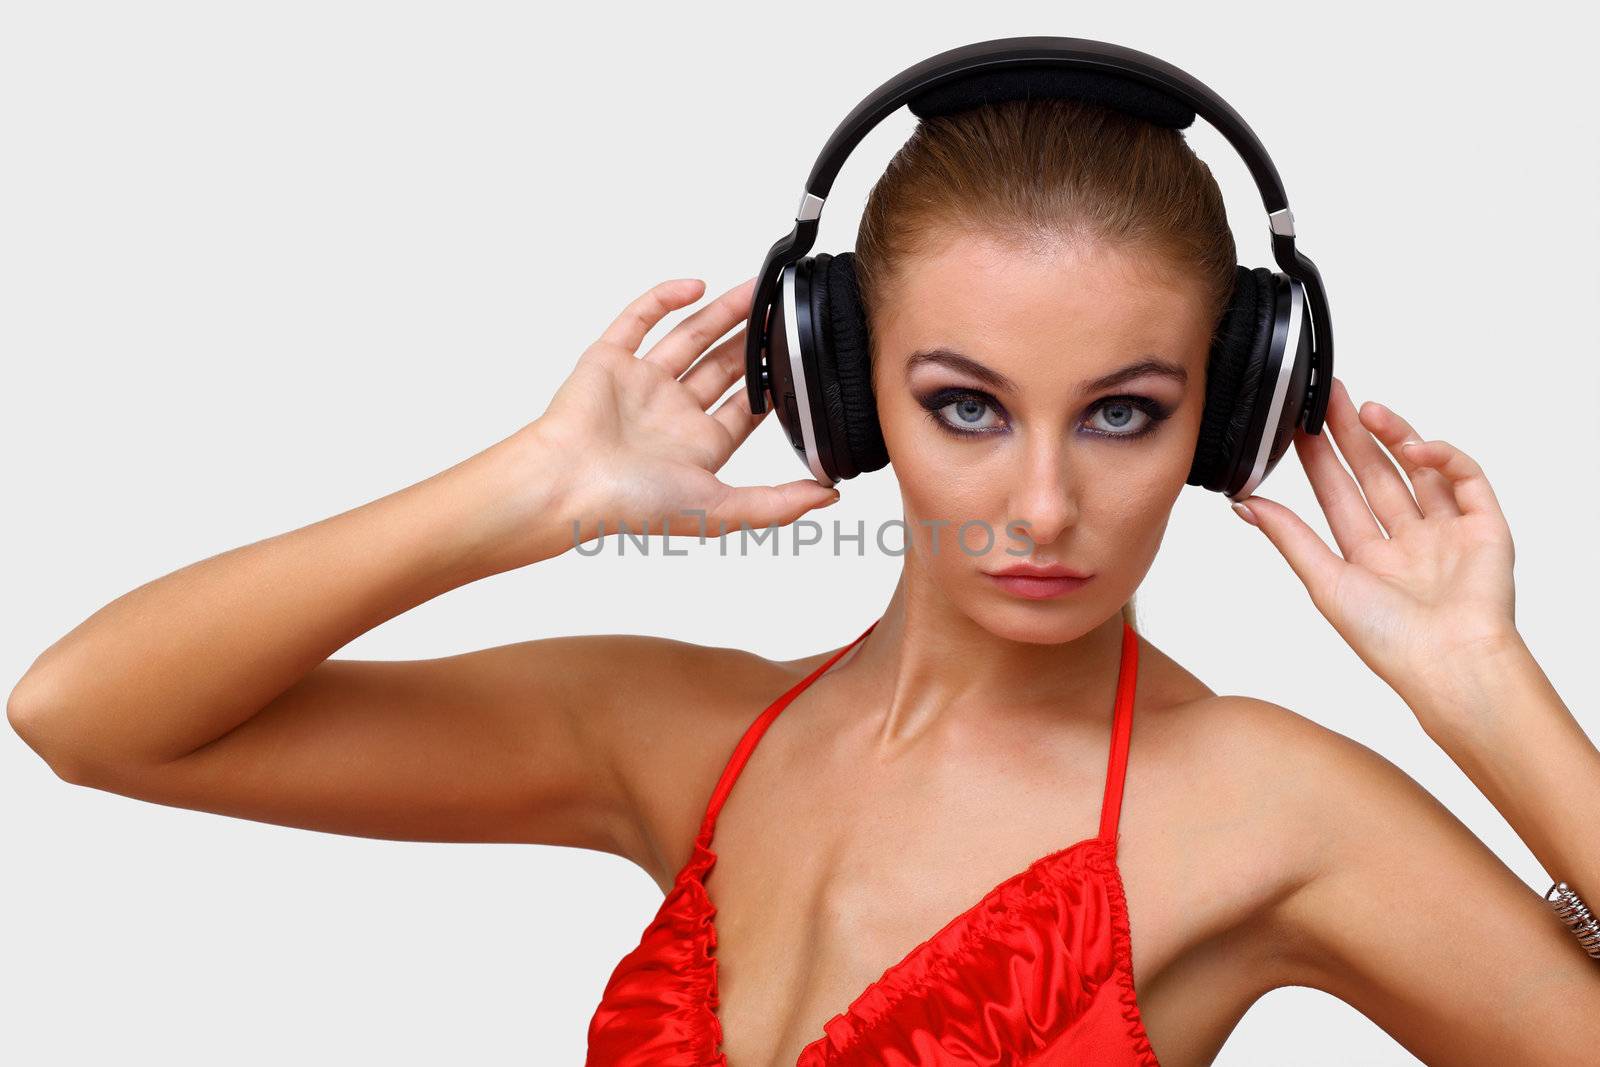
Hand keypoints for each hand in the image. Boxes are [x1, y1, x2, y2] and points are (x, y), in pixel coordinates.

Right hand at [528, 276, 840, 544]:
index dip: (772, 383)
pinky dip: (664, 298)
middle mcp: (670, 414)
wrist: (565, 482)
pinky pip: (639, 320)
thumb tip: (829, 496)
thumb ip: (777, 503)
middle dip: (754, 340)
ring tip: (757, 289)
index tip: (801, 358)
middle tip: (784, 310)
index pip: (746, 409)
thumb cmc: (630, 503)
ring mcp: (640, 384)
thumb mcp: (720, 510)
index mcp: (697, 448)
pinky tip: (694, 285)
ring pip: (689, 337)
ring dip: (722, 312)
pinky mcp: (609, 360)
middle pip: (723, 366)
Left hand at [1231, 376, 1517, 700]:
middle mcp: (1407, 541)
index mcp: (1368, 558)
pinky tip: (1412, 447)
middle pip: (1375, 473)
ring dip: (1393, 436)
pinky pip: (1465, 478)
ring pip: (1418, 469)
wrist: (1451, 664)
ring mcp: (1446, 532)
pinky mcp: (1485, 526)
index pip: (1338, 494)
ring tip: (1365, 410)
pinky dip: (1441, 456)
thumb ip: (1289, 538)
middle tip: (1329, 394)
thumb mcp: (1325, 583)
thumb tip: (1244, 504)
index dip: (1320, 458)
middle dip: (1351, 434)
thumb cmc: (1390, 640)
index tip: (1299, 423)